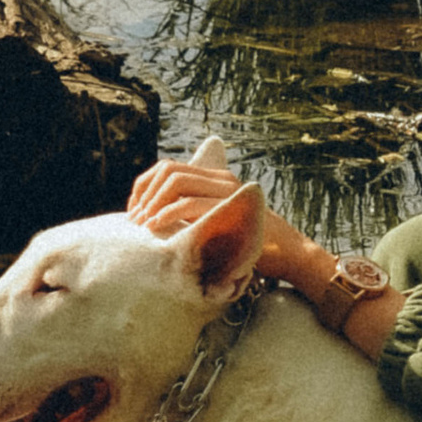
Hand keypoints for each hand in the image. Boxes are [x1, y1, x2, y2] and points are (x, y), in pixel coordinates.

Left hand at [127, 155, 311, 287]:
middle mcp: (221, 178)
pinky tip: (154, 227)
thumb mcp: (217, 224)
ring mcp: (226, 190)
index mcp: (216, 178)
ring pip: (175, 181)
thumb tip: (156, 221)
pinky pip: (188, 203)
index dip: (145, 185)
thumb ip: (194, 216)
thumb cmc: (248, 244)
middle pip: (168, 170)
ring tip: (142, 224)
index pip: (169, 167)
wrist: (287, 253)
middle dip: (144, 193)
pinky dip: (166, 214)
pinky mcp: (228, 207)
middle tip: (134, 220)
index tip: (134, 210)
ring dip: (152, 202)